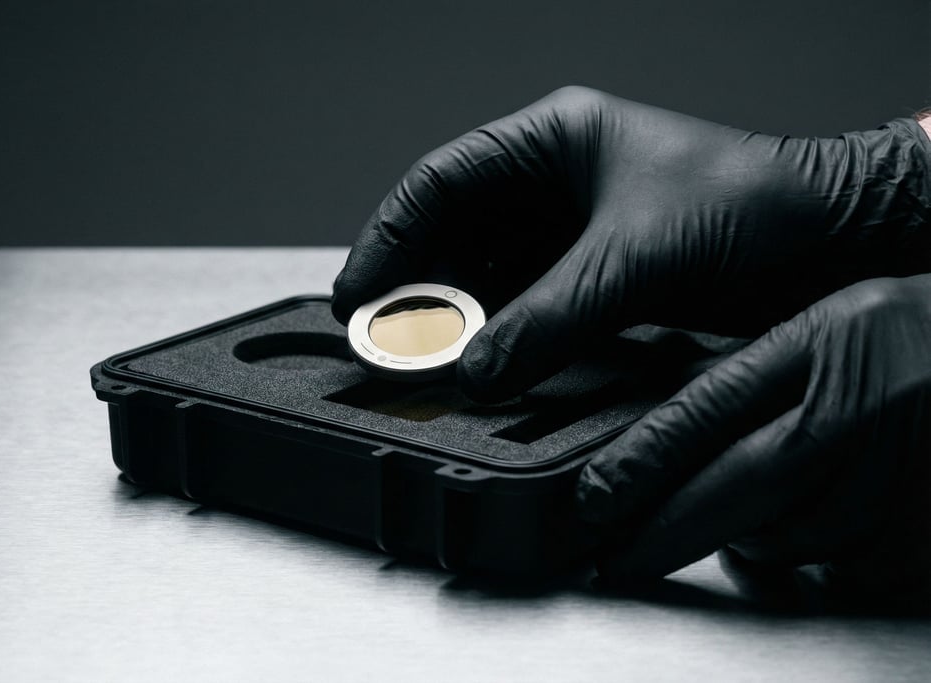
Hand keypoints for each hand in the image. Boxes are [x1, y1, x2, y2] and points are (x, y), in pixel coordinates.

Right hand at [332, 87, 930, 401]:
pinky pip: (529, 305)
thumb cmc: (753, 206)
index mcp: (555, 140)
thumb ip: (551, 315)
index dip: (390, 233)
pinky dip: (501, 335)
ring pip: (490, 273)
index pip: (444, 180)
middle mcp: (557, 182)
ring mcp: (576, 231)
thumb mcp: (635, 256)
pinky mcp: (598, 276)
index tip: (358, 287)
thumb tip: (480, 368)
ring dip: (456, 316)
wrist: (835, 242)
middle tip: (378, 335)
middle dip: (417, 285)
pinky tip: (476, 362)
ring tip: (416, 359)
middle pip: (458, 231)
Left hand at [576, 275, 930, 601]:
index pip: (713, 406)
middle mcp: (867, 403)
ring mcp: (906, 470)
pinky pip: (847, 572)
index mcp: (830, 339)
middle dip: (664, 532)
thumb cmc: (920, 339)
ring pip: (790, 540)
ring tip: (744, 525)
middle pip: (740, 486)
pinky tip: (813, 537)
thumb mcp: (834, 327)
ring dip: (750, 546)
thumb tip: (667, 440)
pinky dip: (814, 566)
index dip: (644, 460)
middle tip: (615, 560)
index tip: (595, 499)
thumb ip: (757, 372)